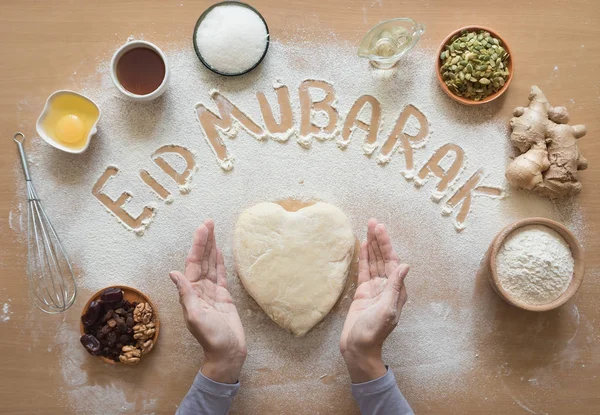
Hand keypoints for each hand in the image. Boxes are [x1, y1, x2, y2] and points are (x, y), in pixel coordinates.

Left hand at [169, 220, 246, 383]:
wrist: (227, 352)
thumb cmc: (210, 337)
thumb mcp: (195, 316)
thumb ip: (186, 294)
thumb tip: (174, 273)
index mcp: (191, 292)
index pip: (193, 262)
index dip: (198, 245)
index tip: (203, 229)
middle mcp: (199, 289)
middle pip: (202, 259)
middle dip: (204, 241)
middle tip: (208, 222)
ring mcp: (212, 291)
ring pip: (211, 264)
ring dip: (211, 247)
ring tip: (213, 230)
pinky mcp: (224, 296)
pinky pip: (220, 274)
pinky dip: (219, 262)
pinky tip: (219, 251)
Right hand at [340, 219, 408, 382]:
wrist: (358, 348)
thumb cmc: (374, 332)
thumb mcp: (386, 310)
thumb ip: (394, 287)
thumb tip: (405, 265)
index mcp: (396, 290)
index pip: (392, 261)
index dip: (386, 244)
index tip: (380, 229)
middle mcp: (387, 286)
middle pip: (383, 258)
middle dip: (379, 240)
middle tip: (373, 221)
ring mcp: (374, 288)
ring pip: (374, 261)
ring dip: (371, 245)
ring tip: (368, 227)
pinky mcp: (362, 292)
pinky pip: (363, 270)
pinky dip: (363, 257)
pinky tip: (362, 245)